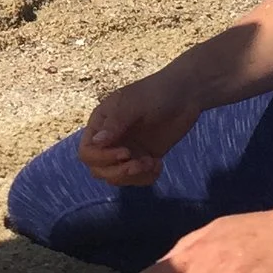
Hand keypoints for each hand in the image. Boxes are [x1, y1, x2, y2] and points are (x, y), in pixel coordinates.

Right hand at [78, 66, 205, 185]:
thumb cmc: (156, 93)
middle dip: (118, 172)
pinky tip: (159, 164)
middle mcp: (110, 140)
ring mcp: (127, 151)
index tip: (126, 153)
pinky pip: (137, 179)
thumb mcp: (133, 104)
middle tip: (140, 163)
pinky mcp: (144, 158)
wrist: (185, 94)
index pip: (87, 152)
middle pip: (98, 170)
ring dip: (133, 177)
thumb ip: (115, 123)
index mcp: (100, 124)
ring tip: (153, 163)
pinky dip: (146, 178)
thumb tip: (97, 142)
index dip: (102, 158)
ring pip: (116, 177)